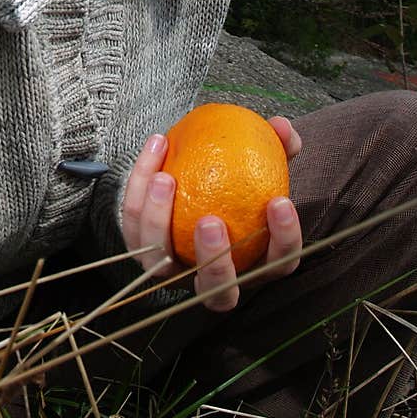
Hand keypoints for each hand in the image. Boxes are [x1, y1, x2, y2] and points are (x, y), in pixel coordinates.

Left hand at [121, 115, 302, 312]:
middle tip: (210, 220)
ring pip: (162, 265)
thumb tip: (281, 126)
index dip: (283, 238)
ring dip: (160, 221)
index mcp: (255, 265)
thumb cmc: (238, 185)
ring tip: (165, 178)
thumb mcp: (261, 166)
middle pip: (218, 291)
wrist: (195, 191)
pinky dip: (139, 186)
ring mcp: (175, 274)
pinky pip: (134, 225)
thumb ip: (277, 147)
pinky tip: (156, 147)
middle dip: (214, 259)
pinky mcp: (142, 253)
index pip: (278, 263)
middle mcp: (215, 281)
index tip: (279, 201)